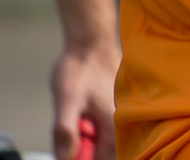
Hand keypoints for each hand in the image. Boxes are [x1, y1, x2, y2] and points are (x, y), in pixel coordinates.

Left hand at [49, 38, 119, 159]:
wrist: (91, 41)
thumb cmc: (81, 68)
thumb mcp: (66, 100)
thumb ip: (65, 131)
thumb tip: (65, 158)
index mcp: (114, 125)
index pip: (102, 159)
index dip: (82, 158)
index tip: (69, 149)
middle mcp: (123, 122)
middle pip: (103, 151)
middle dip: (84, 147)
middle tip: (73, 129)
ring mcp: (121, 114)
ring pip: (103, 139)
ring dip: (86, 136)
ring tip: (78, 115)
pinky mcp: (116, 108)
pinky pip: (105, 128)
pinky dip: (91, 126)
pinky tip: (82, 111)